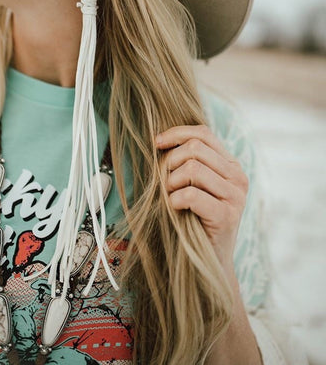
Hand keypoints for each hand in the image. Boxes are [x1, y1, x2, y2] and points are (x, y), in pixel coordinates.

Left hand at [155, 124, 248, 272]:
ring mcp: (235, 197)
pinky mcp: (227, 216)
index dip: (176, 133)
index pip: (203, 133)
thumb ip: (188, 162)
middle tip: (165, 183)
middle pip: (195, 148)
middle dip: (170, 162)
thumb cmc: (194, 219)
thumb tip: (160, 139)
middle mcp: (238, 177)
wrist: (208, 262)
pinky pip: (191, 195)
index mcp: (231, 165)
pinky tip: (175, 209)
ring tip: (171, 198)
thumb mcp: (193, 184)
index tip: (156, 143)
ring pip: (192, 168)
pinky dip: (175, 200)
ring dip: (171, 183)